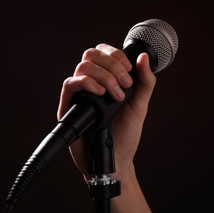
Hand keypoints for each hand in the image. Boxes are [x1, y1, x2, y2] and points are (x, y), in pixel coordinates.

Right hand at [57, 43, 155, 180]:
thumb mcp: (140, 105)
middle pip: (91, 55)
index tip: (129, 70)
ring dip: (103, 76)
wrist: (116, 160)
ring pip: (82, 66)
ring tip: (116, 96)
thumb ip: (145, 82)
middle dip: (111, 64)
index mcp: (106, 79)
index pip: (103, 52)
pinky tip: (101, 94)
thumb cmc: (126, 134)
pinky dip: (87, 84)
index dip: (115, 55)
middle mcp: (91, 83)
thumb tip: (144, 57)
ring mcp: (79, 94)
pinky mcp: (69, 106)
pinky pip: (70, 84)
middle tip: (125, 84)